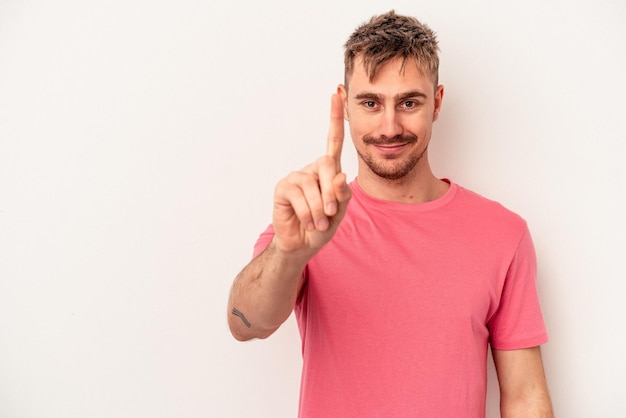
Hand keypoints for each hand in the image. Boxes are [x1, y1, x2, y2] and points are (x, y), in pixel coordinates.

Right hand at [272, 92, 351, 254]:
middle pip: (327, 166)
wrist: (302, 244)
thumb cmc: (322, 226)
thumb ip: (343, 194)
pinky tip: (307, 221)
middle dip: (332, 193)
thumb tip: (341, 175)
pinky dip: (307, 213)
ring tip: (319, 223)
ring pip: (312, 186)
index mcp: (328, 171)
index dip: (335, 118)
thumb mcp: (340, 212)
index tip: (336, 94)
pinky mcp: (283, 187)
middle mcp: (311, 169)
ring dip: (320, 209)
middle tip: (331, 213)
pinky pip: (299, 196)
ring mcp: (296, 176)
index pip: (333, 141)